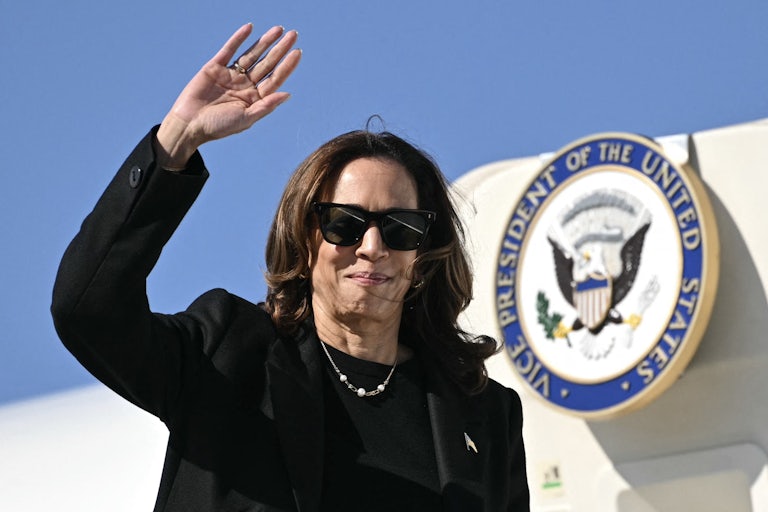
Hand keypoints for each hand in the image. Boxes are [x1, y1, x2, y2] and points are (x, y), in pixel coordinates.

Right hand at [156, 23, 300, 168]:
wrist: (189, 124)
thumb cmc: (218, 127)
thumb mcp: (246, 118)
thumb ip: (266, 106)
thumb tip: (287, 94)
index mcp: (255, 98)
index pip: (275, 79)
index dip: (287, 66)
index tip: (297, 52)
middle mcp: (245, 85)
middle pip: (267, 64)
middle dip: (280, 49)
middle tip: (293, 34)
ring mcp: (231, 75)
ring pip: (252, 55)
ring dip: (264, 42)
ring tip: (278, 29)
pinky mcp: (215, 67)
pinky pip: (229, 50)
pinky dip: (239, 39)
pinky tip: (250, 28)